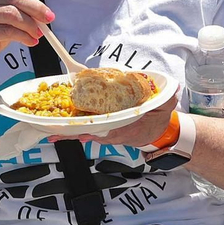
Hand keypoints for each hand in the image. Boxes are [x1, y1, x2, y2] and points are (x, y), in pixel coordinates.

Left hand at [58, 96, 179, 147]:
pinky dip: (74, 131)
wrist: (160, 133)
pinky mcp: (105, 133)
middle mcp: (116, 132)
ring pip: (87, 133)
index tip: (80, 130)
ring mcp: (109, 134)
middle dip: (72, 133)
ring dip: (69, 133)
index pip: (109, 128)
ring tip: (51, 132)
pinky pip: (88, 132)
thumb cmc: (158, 118)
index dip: (93, 129)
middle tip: (54, 133)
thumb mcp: (166, 106)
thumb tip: (172, 90)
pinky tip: (59, 130)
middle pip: (91, 132)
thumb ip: (167, 98)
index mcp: (128, 125)